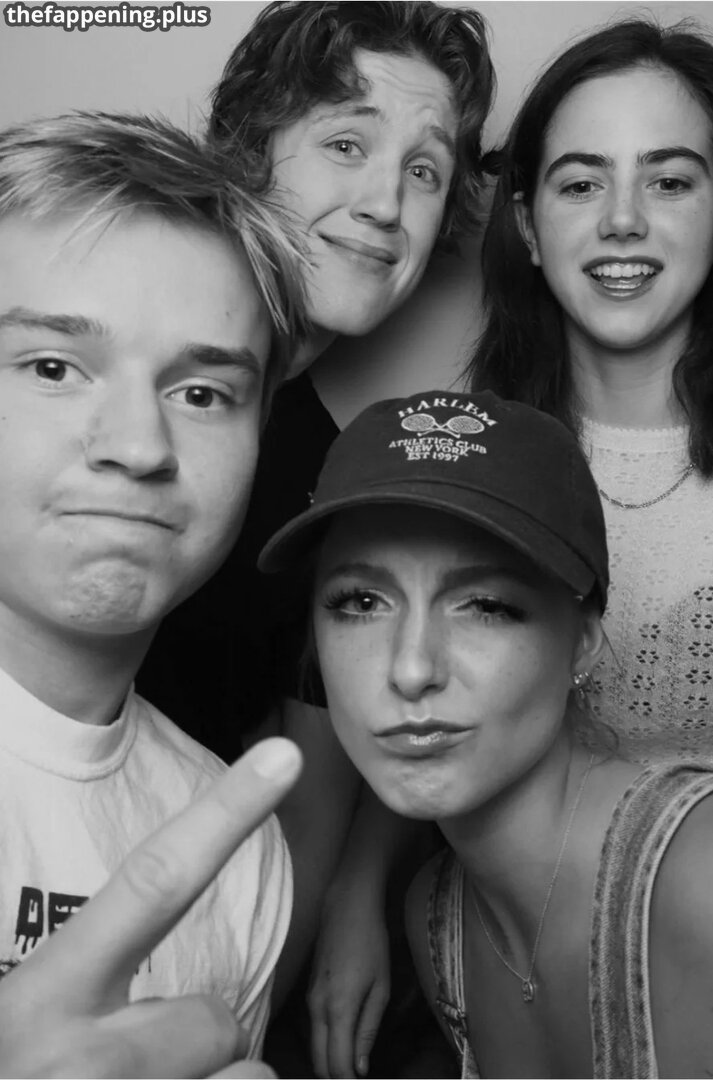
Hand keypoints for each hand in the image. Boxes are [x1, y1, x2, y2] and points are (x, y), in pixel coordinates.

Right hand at [0, 738, 301, 1078]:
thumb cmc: (13, 1073)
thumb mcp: (22, 1021)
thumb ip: (78, 980)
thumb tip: (163, 948)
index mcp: (43, 1001)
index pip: (152, 885)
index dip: (224, 815)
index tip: (285, 756)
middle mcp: (83, 1059)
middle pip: (217, 1020)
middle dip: (201, 1046)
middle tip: (130, 1075)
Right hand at [308, 883, 389, 1078]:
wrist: (346, 907)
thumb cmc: (370, 944)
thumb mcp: (380, 987)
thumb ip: (368, 1030)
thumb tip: (360, 1067)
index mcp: (338, 1008)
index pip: (336, 1064)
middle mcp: (317, 1009)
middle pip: (318, 1062)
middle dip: (335, 1077)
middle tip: (356, 1078)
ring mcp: (309, 1000)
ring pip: (313, 1048)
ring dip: (330, 1063)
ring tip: (353, 1065)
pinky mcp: (309, 993)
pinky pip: (314, 1030)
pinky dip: (326, 1045)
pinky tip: (344, 1044)